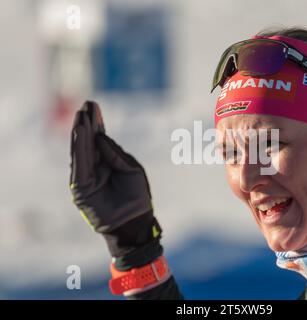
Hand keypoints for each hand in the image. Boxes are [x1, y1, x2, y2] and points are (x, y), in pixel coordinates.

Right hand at [70, 101, 161, 263]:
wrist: (135, 221)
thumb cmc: (137, 196)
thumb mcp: (131, 169)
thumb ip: (114, 153)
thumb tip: (100, 135)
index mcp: (108, 162)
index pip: (99, 139)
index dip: (97, 122)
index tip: (93, 106)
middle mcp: (95, 167)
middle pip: (89, 141)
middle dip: (87, 123)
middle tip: (87, 105)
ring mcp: (87, 177)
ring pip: (81, 150)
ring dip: (81, 132)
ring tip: (81, 115)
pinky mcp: (80, 187)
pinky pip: (79, 164)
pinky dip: (79, 148)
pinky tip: (79, 133)